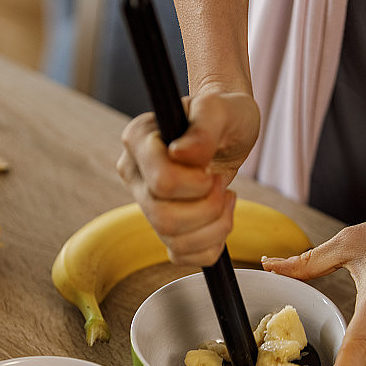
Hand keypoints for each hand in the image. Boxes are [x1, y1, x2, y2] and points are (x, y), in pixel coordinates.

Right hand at [117, 87, 259, 265]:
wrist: (230, 131)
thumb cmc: (225, 115)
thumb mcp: (223, 109)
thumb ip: (204, 126)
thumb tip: (181, 154)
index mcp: (138, 140)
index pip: (161, 182)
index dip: (196, 184)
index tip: (210, 167)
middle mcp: (135, 174)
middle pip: (164, 218)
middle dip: (207, 208)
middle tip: (220, 183)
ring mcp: (147, 203)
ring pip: (173, 240)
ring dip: (214, 226)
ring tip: (225, 197)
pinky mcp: (165, 226)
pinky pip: (182, 256)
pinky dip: (211, 244)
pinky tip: (220, 217)